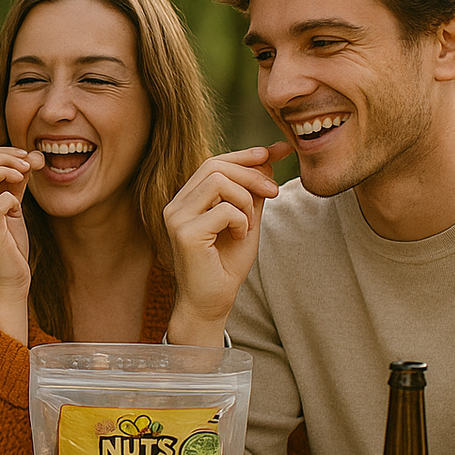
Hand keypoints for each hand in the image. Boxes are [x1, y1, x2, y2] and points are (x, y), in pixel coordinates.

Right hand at [0, 146, 44, 342]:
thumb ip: (14, 189)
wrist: (7, 289)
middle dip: (3, 157)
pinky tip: (19, 205)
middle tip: (28, 162)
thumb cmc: (10, 253)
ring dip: (4, 169)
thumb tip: (28, 161)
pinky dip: (11, 195)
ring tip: (24, 173)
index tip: (23, 157)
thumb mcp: (12, 214)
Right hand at [163, 142, 290, 345]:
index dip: (247, 154)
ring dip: (246, 200)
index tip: (278, 151)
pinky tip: (239, 237)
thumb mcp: (246, 220)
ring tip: (249, 224)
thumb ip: (252, 192)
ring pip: (219, 182)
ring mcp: (177, 218)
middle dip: (252, 174)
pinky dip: (241, 221)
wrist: (212, 302)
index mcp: (187, 200)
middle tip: (274, 192)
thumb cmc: (226, 265)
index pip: (214, 162)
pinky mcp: (185, 233)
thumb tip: (269, 158)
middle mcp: (176, 205)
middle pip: (215, 166)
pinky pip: (224, 209)